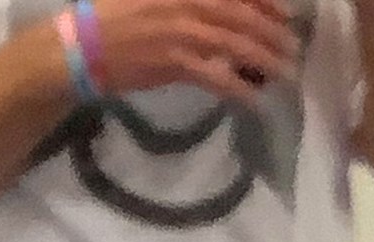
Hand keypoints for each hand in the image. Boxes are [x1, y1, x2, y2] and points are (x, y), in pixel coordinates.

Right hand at [87, 0, 299, 102]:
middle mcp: (189, 3)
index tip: (286, 12)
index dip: (268, 1)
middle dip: (274, 32)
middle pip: (244, 16)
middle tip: (293, 46)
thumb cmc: (111, 15)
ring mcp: (183, 33)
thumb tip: (220, 8)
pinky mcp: (174, 63)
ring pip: (237, 45)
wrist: (81, 46)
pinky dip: (239, 89)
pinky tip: (255, 100)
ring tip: (285, 73)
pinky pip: (216, 76)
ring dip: (266, 60)